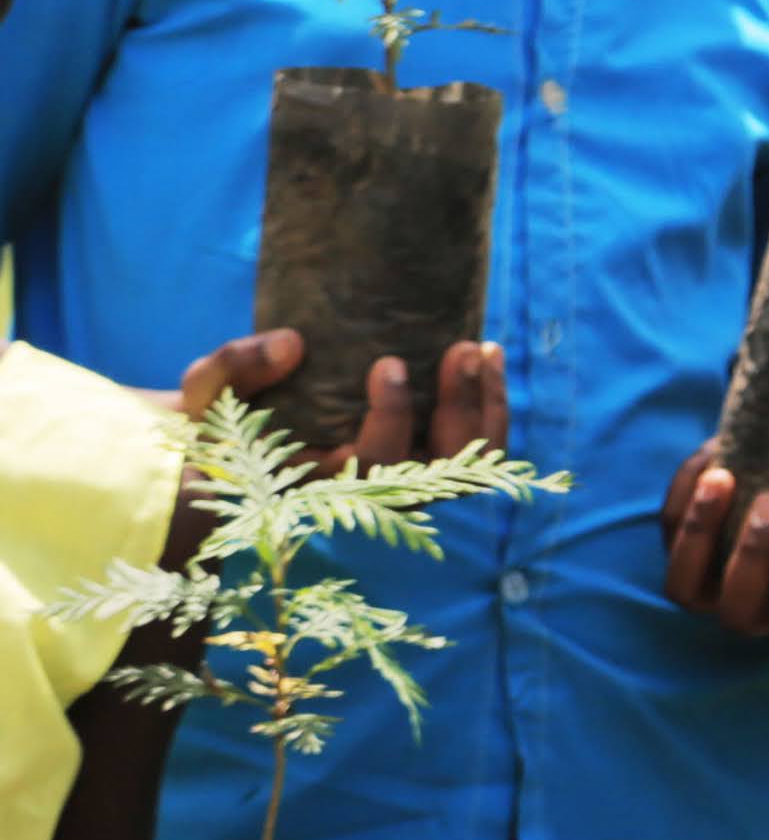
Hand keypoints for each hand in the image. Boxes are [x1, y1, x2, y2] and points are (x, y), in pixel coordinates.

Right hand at [175, 330, 505, 463]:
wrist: (237, 451)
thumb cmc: (220, 423)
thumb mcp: (205, 395)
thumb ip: (234, 367)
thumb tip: (292, 343)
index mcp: (319, 486)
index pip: (372, 465)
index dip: (391, 417)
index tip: (389, 364)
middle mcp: (370, 495)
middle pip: (440, 470)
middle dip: (459, 408)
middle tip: (461, 348)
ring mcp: (405, 485)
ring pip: (470, 464)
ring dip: (486, 407)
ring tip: (484, 349)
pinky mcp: (425, 468)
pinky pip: (477, 452)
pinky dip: (491, 410)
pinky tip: (489, 360)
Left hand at [659, 440, 768, 658]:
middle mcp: (768, 617)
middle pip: (744, 612)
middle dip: (753, 560)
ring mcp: (721, 592)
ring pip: (688, 587)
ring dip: (699, 534)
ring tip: (722, 479)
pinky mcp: (690, 557)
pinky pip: (669, 538)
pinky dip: (681, 500)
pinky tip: (711, 458)